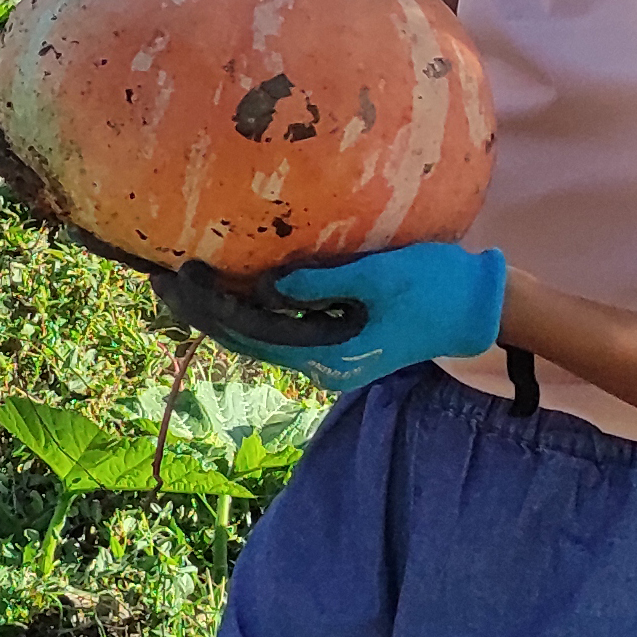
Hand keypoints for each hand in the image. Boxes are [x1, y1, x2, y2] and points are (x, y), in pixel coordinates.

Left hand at [158, 242, 505, 396]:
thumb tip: (266, 282)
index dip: (206, 305)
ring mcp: (324, 352)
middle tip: (157, 276)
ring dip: (218, 307)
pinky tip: (228, 281)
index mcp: (324, 355)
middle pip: (242, 337)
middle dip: (199, 309)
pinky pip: (278, 324)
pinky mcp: (333, 336)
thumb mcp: (381, 276)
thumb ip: (322, 282)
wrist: (479, 308)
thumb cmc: (438, 286)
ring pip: (256, 333)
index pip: (247, 332)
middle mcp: (316, 362)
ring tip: (180, 280)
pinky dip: (248, 305)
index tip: (175, 274)